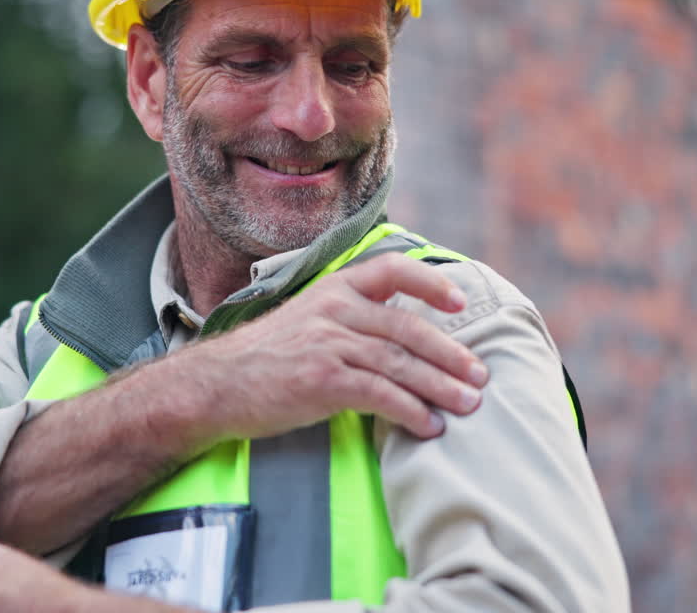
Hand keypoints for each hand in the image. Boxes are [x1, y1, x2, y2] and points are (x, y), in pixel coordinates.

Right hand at [166, 252, 489, 442]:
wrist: (216, 385)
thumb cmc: (266, 358)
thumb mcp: (307, 318)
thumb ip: (349, 316)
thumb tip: (399, 332)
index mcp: (334, 288)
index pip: (393, 270)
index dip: (431, 282)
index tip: (459, 302)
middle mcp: (335, 309)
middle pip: (408, 327)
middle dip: (450, 354)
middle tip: (480, 376)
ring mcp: (329, 343)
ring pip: (401, 363)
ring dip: (441, 387)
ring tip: (468, 405)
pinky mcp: (323, 380)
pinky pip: (381, 394)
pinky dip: (411, 412)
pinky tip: (428, 426)